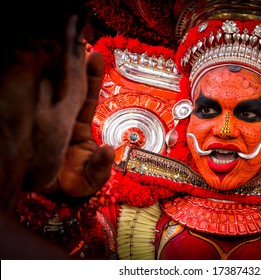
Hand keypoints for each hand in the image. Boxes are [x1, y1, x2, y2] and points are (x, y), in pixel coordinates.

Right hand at [49, 51, 114, 197]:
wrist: (47, 193)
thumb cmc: (73, 185)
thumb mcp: (90, 179)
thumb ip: (100, 167)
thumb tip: (107, 151)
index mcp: (81, 129)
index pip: (88, 98)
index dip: (92, 79)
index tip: (96, 57)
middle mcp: (64, 120)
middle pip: (69, 88)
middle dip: (71, 65)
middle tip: (72, 38)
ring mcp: (49, 119)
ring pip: (53, 90)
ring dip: (55, 69)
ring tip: (54, 43)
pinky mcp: (36, 123)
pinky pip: (38, 101)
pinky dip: (36, 85)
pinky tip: (35, 66)